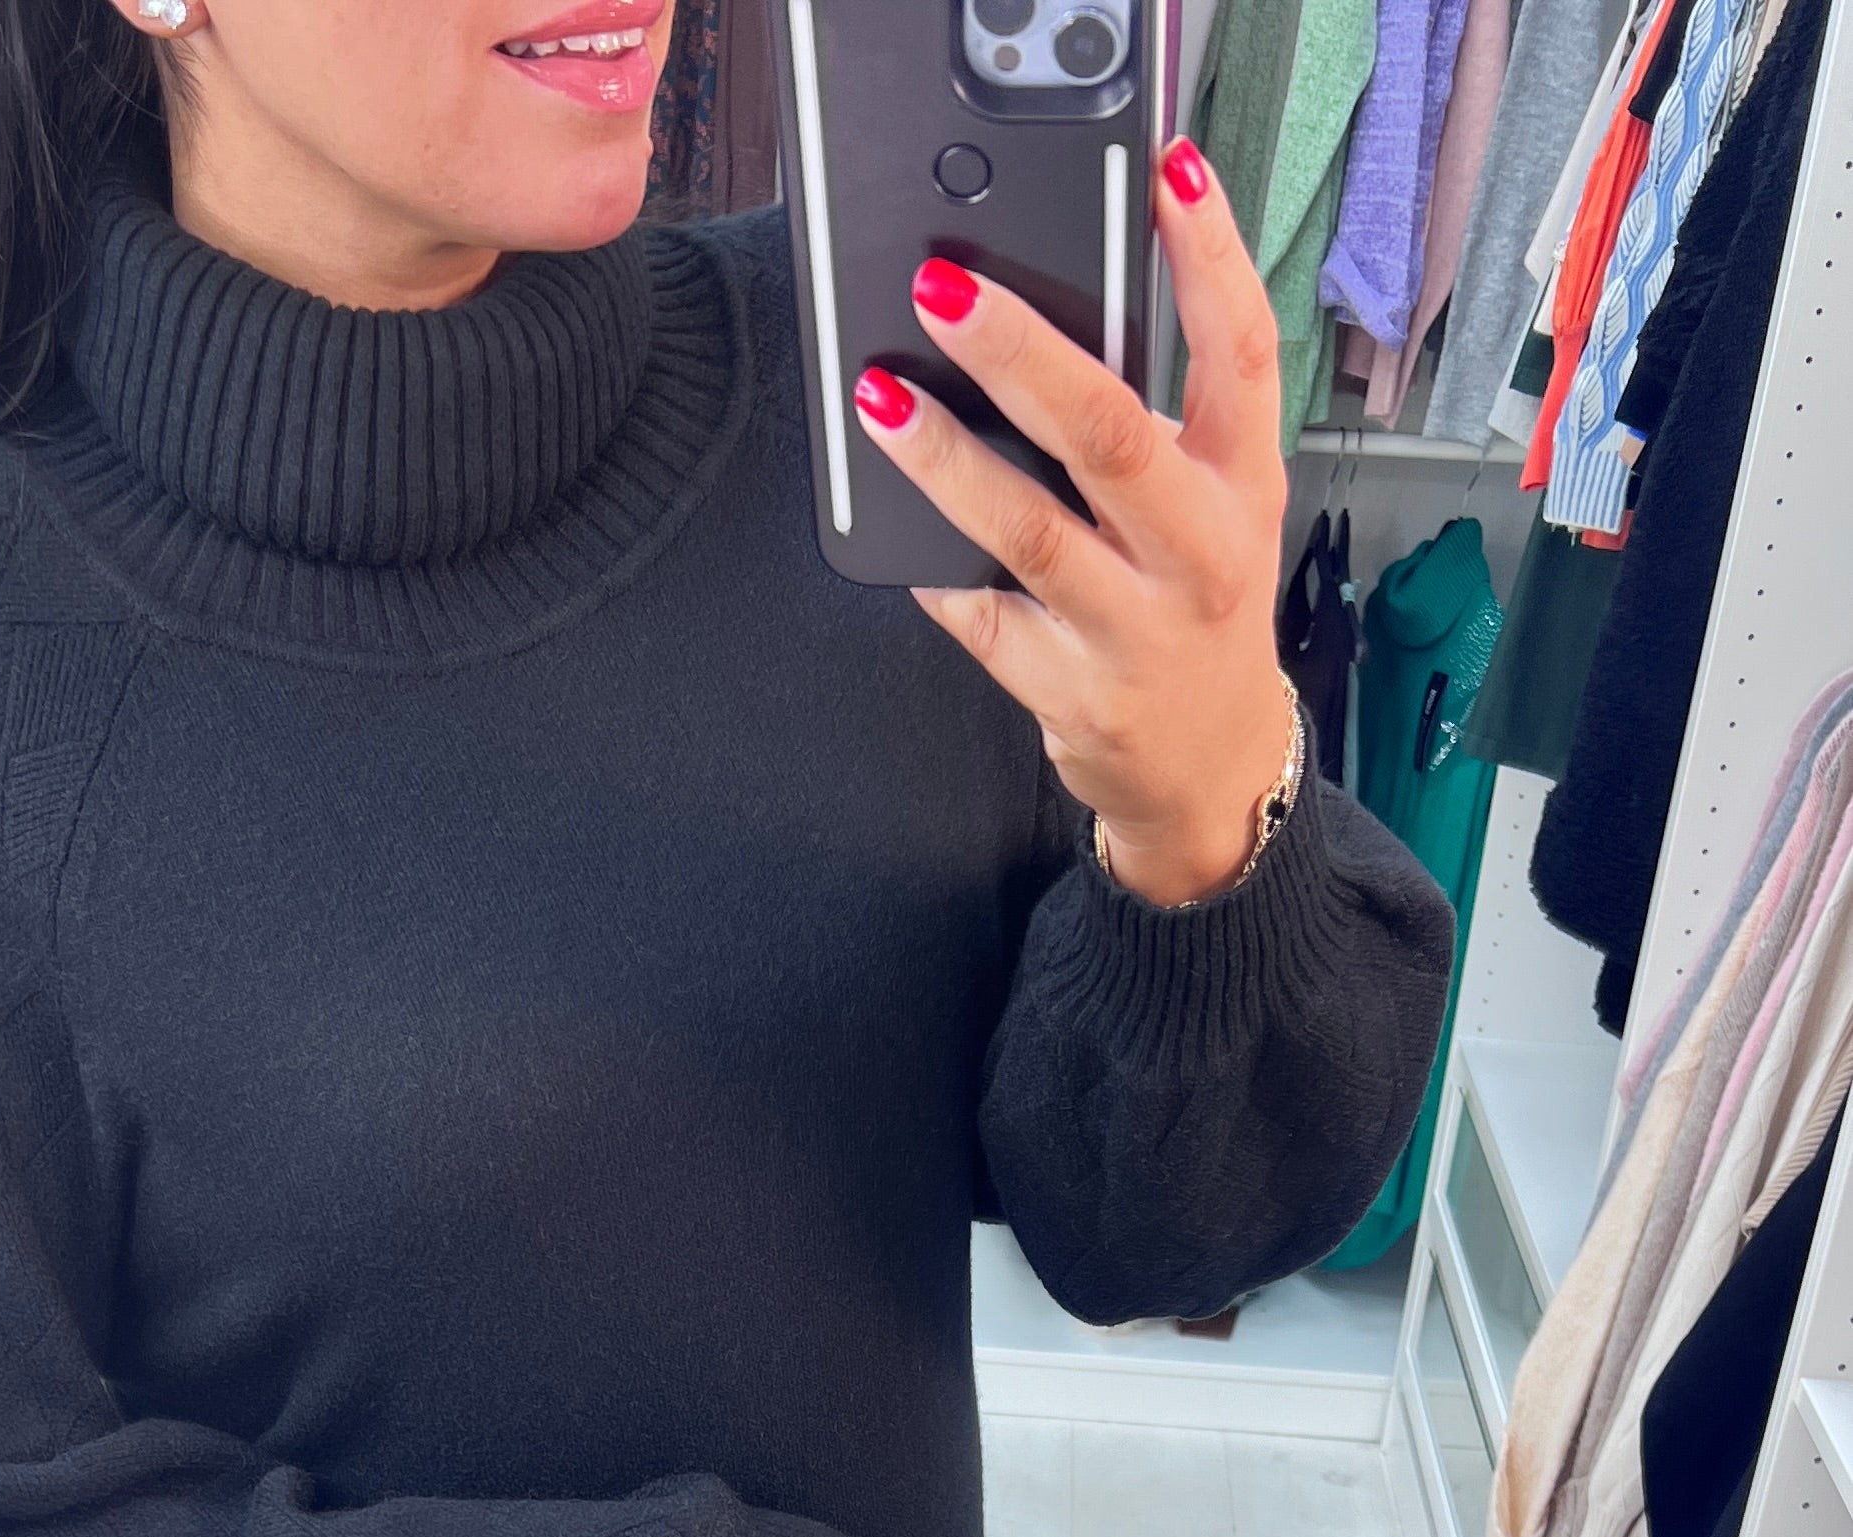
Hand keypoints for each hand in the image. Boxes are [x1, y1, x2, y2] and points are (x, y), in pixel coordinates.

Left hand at [850, 143, 1291, 909]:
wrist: (1210, 772)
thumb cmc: (1196, 613)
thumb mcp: (1213, 511)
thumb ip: (1157, 426)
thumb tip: (1042, 323)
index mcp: (1244, 487)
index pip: (1242, 353)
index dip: (1213, 257)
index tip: (1170, 174)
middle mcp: (1201, 556)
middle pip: (1111, 436)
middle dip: (1022, 353)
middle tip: (945, 290)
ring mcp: (1138, 633)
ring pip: (1032, 531)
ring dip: (946, 458)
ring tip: (881, 396)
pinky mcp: (1077, 695)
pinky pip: (985, 619)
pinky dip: (935, 568)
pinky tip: (890, 517)